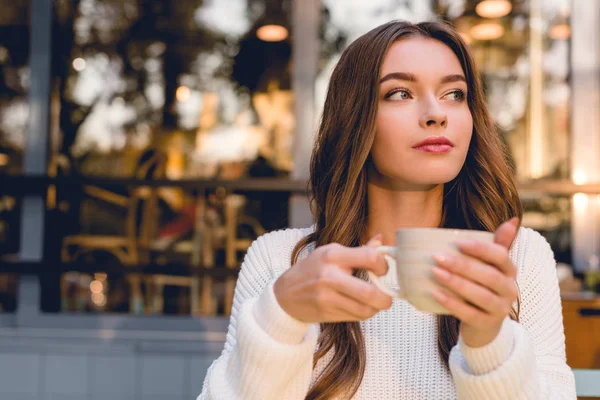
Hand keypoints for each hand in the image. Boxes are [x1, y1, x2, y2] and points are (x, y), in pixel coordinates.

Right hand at [273, 235, 392, 322]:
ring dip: (376, 308)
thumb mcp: (331, 253)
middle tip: (388, 297)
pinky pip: (356, 317)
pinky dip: (364, 313)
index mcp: (333, 255)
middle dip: (386, 298)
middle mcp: (329, 276)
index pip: (370, 257)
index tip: (382, 270)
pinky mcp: (326, 313)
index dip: (383, 265)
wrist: (285, 294)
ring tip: (375, 302)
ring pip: (365, 309)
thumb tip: (382, 241)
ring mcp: (327, 297)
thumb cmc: (312, 269)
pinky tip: (361, 307)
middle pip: (369, 292)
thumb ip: (359, 250)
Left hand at [431, 218, 519, 347]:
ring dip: (455, 282)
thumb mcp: (491, 266)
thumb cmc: (483, 287)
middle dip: (461, 265)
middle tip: (437, 257)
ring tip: (434, 272)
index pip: (500, 256)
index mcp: (510, 271)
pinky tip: (434, 293)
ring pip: (479, 295)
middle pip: (488, 276)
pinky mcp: (487, 324)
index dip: (481, 249)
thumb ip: (498, 244)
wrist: (485, 325)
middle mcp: (510, 290)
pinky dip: (451, 303)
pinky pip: (469, 313)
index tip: (458, 242)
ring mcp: (501, 309)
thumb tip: (511, 219)